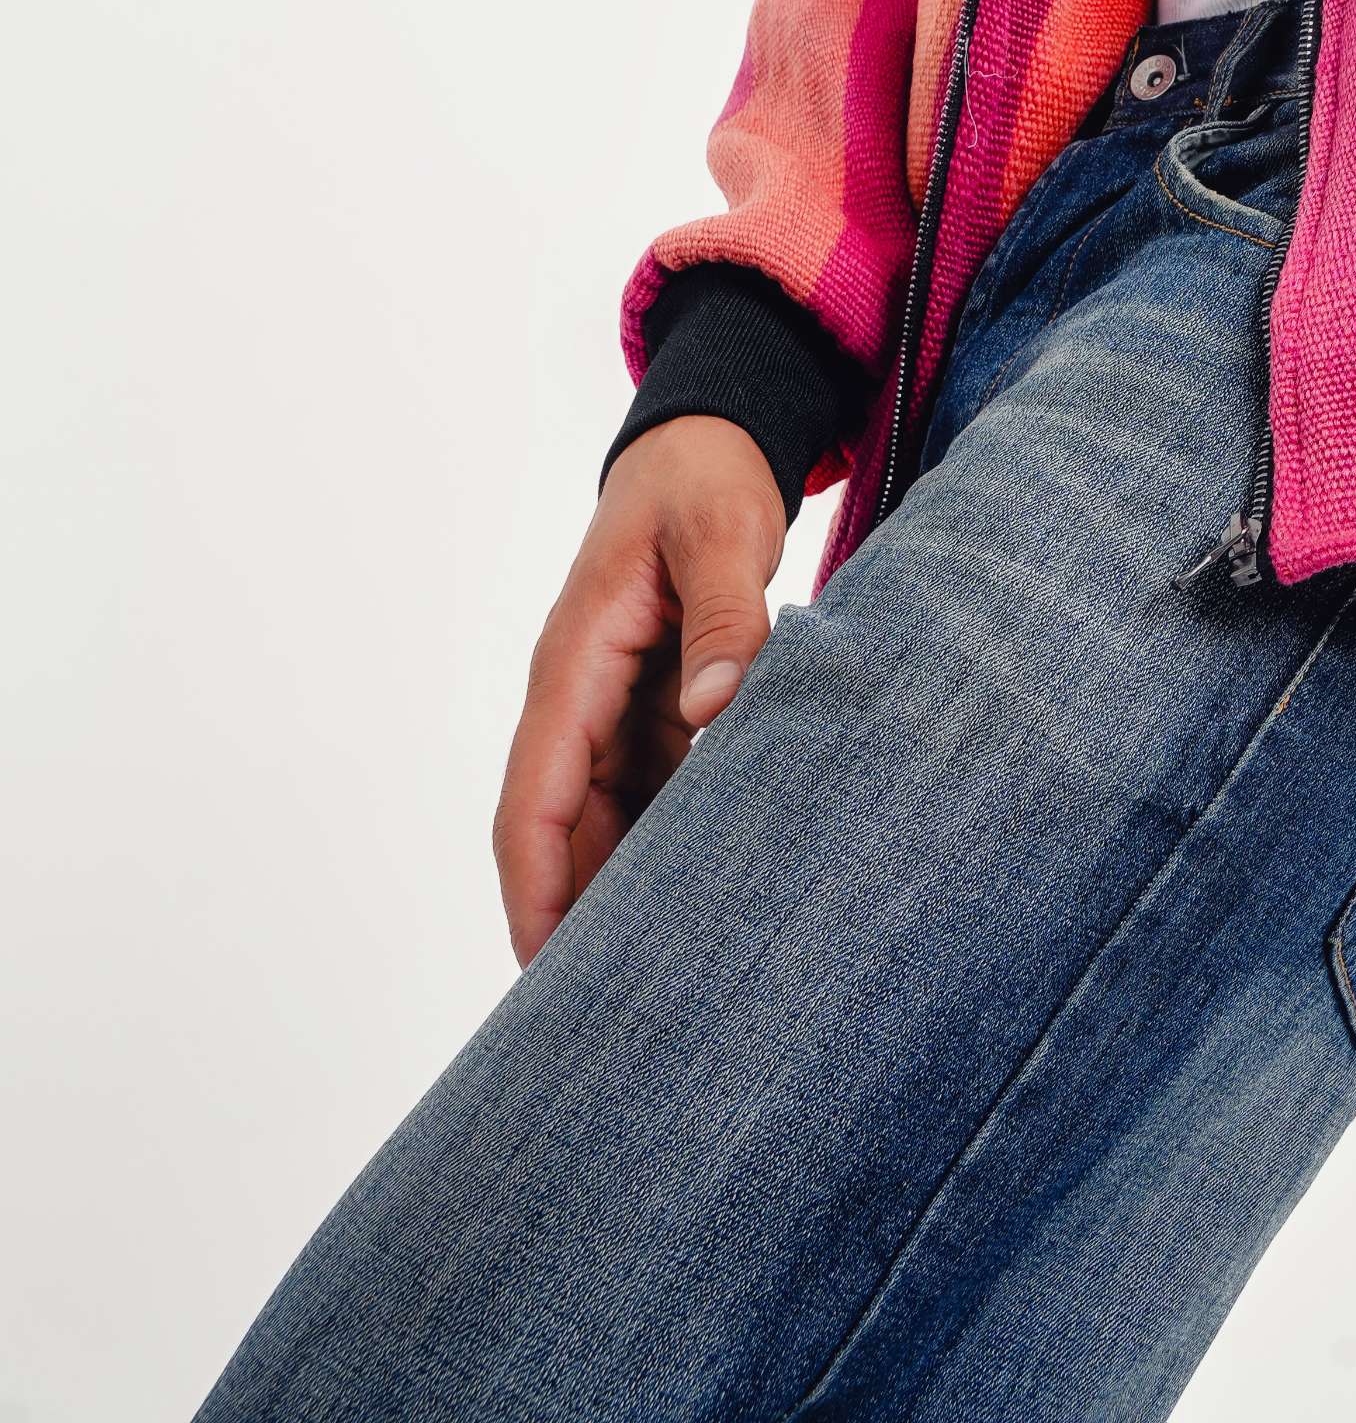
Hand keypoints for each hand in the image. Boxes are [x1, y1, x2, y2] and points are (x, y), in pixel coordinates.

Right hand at [490, 415, 786, 968]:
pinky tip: (705, 897)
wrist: (707, 439)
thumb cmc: (705, 479)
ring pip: (603, 822)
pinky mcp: (650, 706)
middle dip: (573, 919)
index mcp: (573, 661)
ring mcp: (612, 706)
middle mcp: (579, 696)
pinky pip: (647, 793)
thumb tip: (715, 710)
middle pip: (562, 831)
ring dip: (620, 891)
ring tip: (660, 979)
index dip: (535, 888)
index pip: (534, 799)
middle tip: (609, 1015)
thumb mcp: (720, 533)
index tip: (542, 971)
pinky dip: (665, 844)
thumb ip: (722, 617)